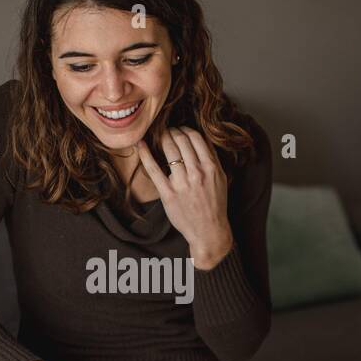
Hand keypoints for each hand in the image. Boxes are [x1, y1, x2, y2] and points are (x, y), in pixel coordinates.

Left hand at [136, 128, 232, 267]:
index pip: (196, 138)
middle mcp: (198, 173)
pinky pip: (154, 169)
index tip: (180, 129)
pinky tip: (140, 145)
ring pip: (170, 150)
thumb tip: (200, 139)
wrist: (209, 230)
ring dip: (163, 138)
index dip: (186, 129)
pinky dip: (145, 154)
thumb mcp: (220, 179)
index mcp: (211, 167)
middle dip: (173, 131)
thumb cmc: (215, 204)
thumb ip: (212, 159)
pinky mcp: (168, 194)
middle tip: (168, 130)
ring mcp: (182, 183)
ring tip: (159, 135)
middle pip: (182, 140)